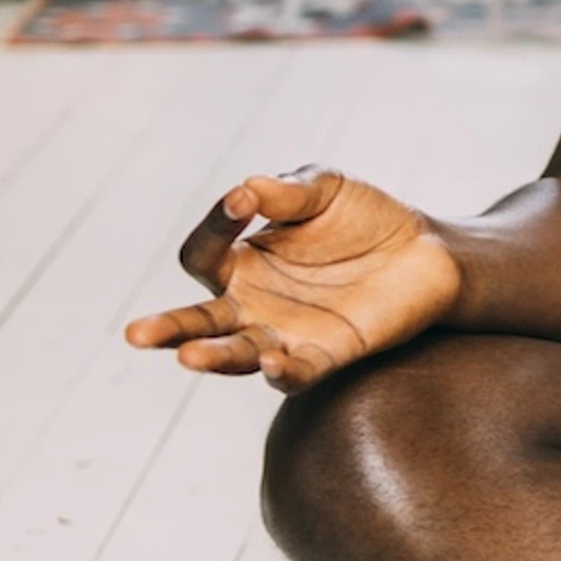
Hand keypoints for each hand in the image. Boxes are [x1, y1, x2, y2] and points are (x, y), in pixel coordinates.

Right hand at [124, 167, 462, 391]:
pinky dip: (282, 371)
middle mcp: (253, 304)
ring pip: (238, 353)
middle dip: (167, 329)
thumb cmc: (363, 216)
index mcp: (242, 261)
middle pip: (199, 322)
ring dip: (214, 357)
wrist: (426, 249)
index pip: (204, 252)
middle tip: (134, 335)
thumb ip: (284, 191)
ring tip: (189, 356)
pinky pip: (297, 372)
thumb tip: (245, 187)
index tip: (243, 199)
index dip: (215, 226)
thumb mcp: (323, 189)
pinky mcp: (328, 355)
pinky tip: (271, 362)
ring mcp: (286, 334)